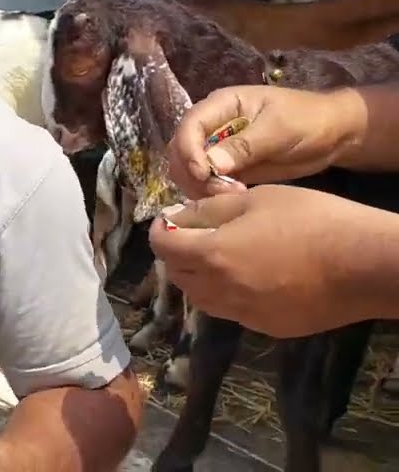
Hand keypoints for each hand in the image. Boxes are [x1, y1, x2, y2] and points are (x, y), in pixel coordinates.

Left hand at [150, 186, 363, 337]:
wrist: (365, 264)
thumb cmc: (312, 220)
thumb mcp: (256, 199)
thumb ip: (210, 210)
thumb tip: (179, 217)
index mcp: (212, 255)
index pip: (162, 246)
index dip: (160, 230)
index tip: (170, 219)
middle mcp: (220, 290)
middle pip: (178, 275)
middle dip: (176, 253)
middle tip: (194, 233)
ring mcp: (244, 314)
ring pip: (201, 298)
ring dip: (198, 276)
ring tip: (219, 255)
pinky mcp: (266, 328)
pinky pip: (231, 311)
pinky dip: (227, 294)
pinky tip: (250, 276)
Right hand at [166, 85, 357, 198]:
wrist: (334, 135)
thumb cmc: (308, 120)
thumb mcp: (279, 129)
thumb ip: (244, 146)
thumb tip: (210, 164)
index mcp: (222, 105)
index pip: (189, 125)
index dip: (188, 149)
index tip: (202, 173)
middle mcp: (213, 125)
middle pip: (181, 150)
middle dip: (193, 173)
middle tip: (219, 191)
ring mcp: (219, 148)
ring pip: (189, 169)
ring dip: (200, 186)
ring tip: (230, 196)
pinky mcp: (228, 168)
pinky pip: (207, 183)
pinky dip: (211, 193)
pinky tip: (233, 199)